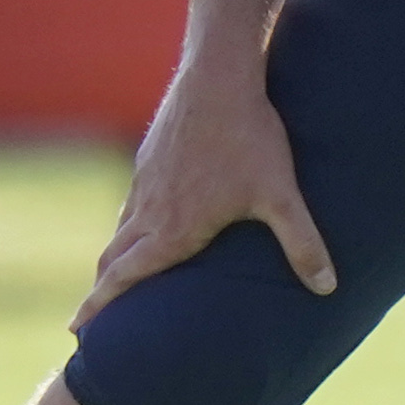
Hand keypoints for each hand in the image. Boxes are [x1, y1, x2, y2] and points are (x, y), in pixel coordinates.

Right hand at [78, 55, 335, 328]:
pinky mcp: (150, 156)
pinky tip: (144, 220)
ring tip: (115, 275)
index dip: (99, 306)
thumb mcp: (280, 196)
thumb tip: (328, 288)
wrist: (218, 76)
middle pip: (113, 259)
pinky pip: (133, 199)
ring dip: (114, 257)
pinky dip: (129, 222)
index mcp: (172, 229)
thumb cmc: (250, 137)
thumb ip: (303, 244)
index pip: (125, 278)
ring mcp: (145, 181)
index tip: (76, 329)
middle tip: (85, 319)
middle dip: (99, 291)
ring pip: (121, 228)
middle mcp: (149, 209)